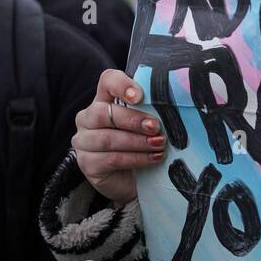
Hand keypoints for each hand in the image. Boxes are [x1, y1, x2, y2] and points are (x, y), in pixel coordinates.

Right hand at [71, 69, 165, 205]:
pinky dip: (136, 158)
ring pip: (108, 138)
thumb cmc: (143, 144)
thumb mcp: (149, 124)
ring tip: (159, 144)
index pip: (107, 81)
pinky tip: (153, 158)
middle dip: (133, 119)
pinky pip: (111, 158)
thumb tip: (176, 103)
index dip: (121, 85)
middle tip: (156, 127)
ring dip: (137, 142)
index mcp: (104, 100)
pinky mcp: (87, 163)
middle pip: (104, 112)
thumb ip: (153, 111)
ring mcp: (84, 141)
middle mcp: (88, 118)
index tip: (139, 97)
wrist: (135, 180)